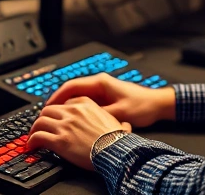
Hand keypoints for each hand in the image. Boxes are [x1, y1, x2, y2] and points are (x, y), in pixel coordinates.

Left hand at [27, 96, 131, 170]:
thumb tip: (125, 126)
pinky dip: (32, 141)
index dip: (56, 110)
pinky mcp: (59, 141)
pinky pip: (38, 137)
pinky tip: (31, 146)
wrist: (114, 151)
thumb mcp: (119, 122)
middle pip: (48, 110)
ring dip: (34, 129)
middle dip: (43, 118)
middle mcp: (73, 112)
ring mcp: (65, 125)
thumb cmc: (117, 140)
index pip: (63, 102)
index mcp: (85, 104)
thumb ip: (116, 120)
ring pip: (40, 121)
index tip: (54, 117)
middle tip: (40, 127)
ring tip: (32, 137)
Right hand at [46, 73, 175, 128]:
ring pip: (77, 97)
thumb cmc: (142, 106)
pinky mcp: (105, 98)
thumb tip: (80, 120)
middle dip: (58, 103)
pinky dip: (77, 110)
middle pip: (71, 91)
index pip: (71, 86)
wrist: (157, 104)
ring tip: (56, 120)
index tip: (47, 108)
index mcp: (100, 83)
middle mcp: (99, 84)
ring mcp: (102, 91)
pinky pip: (85, 103)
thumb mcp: (119, 112)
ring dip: (67, 107)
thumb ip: (99, 114)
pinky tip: (73, 122)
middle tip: (47, 116)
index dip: (56, 97)